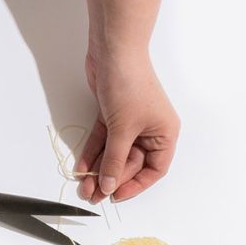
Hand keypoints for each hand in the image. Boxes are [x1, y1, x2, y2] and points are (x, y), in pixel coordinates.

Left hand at [76, 49, 178, 202]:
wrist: (113, 49)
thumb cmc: (129, 83)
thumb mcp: (123, 129)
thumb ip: (115, 161)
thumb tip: (108, 186)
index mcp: (164, 133)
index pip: (154, 170)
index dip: (136, 185)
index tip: (116, 195)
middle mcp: (150, 129)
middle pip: (131, 163)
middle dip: (111, 178)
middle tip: (93, 194)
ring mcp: (130, 122)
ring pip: (114, 153)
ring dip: (99, 169)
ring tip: (83, 186)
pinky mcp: (112, 114)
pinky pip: (103, 140)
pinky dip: (92, 152)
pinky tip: (81, 167)